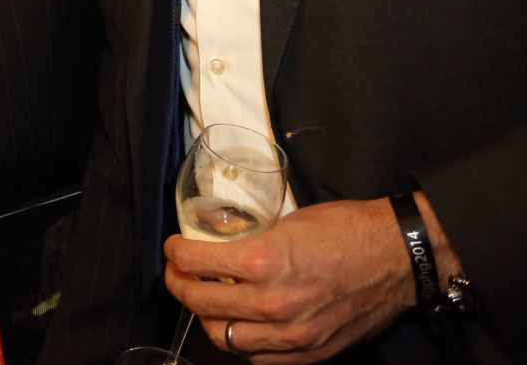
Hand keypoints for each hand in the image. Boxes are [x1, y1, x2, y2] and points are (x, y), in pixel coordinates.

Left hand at [162, 194, 454, 362]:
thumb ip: (252, 240)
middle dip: (179, 285)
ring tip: (205, 300)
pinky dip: (241, 341)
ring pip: (224, 337)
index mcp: (264, 262)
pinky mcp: (311, 351)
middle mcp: (273, 303)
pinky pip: (259, 357)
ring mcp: (293, 333)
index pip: (194, 263)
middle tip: (178, 274)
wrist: (399, 257)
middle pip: (200, 303)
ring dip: (207, 318)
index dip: (174, 254)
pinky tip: (238, 324)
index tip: (173, 248)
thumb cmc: (347, 230)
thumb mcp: (286, 221)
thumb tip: (222, 245)